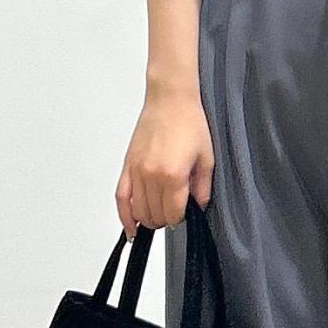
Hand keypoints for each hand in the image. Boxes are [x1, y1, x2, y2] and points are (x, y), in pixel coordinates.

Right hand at [116, 91, 214, 236]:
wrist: (170, 100)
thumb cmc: (190, 123)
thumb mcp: (206, 158)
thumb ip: (203, 187)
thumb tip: (198, 207)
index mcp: (173, 176)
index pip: (173, 214)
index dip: (180, 218)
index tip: (185, 214)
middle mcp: (152, 176)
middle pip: (154, 215)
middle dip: (165, 219)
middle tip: (173, 212)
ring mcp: (136, 171)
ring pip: (138, 210)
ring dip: (148, 219)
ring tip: (157, 216)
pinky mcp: (127, 165)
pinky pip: (121, 197)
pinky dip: (124, 216)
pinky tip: (130, 228)